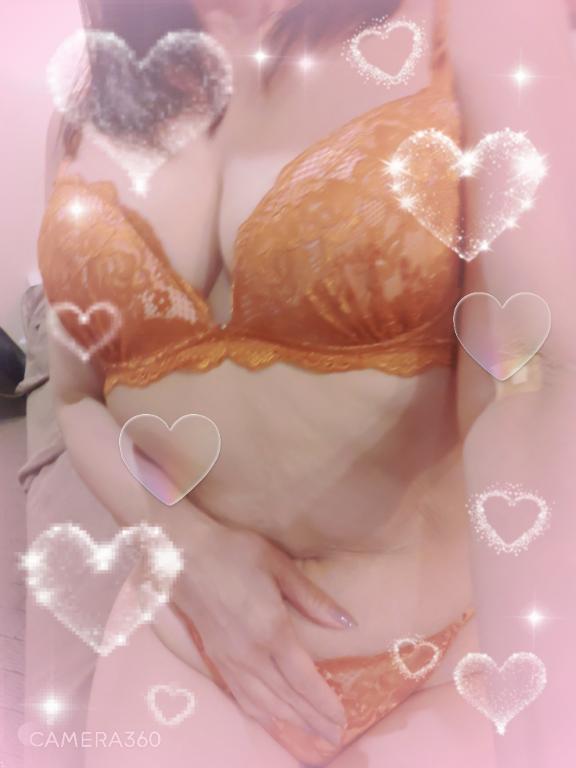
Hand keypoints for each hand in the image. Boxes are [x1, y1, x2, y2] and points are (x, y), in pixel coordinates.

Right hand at [170, 522, 355, 744]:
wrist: (180, 554)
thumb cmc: (233, 551)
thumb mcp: (278, 565)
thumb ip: (312, 598)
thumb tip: (348, 623)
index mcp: (271, 630)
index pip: (304, 680)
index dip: (324, 703)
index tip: (342, 720)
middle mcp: (251, 654)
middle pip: (287, 699)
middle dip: (312, 721)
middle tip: (335, 737)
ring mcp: (230, 659)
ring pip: (264, 704)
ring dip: (290, 723)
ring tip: (311, 737)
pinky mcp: (215, 658)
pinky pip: (241, 696)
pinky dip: (260, 714)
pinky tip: (271, 720)